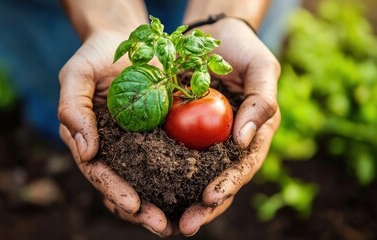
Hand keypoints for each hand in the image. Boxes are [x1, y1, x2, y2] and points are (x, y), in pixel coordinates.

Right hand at [58, 30, 172, 236]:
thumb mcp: (77, 74)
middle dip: (141, 209)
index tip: (132, 205)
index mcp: (91, 138)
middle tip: (160, 226)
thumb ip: (73, 109)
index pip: (99, 172)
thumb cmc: (97, 55)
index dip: (114, 190)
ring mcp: (140, 142)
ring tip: (179, 222)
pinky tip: (197, 192)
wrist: (128, 39)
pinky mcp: (163, 133)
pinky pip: (172, 158)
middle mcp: (115, 146)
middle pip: (125, 184)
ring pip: (150, 178)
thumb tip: (85, 150)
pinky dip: (182, 177)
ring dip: (163, 201)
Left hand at [178, 18, 280, 235]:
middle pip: (218, 181)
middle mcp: (228, 144)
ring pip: (192, 178)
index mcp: (252, 134)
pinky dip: (160, 178)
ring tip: (164, 222)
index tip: (210, 197)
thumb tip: (243, 142)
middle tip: (185, 225)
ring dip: (179, 200)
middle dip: (203, 207)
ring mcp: (204, 141)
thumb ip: (261, 102)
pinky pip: (171, 158)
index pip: (242, 167)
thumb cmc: (243, 49)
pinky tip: (145, 193)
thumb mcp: (261, 68)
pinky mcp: (181, 134)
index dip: (228, 184)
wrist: (212, 34)